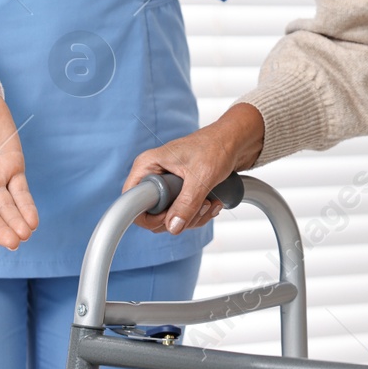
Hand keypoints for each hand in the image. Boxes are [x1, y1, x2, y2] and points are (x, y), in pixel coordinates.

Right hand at [123, 103, 265, 234]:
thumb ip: (186, 204)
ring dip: (195, 216)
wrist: (236, 141)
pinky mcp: (181, 191)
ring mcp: (167, 185)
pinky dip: (200, 214)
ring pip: (171, 218)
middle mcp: (154, 176)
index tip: (171, 216)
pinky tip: (214, 202)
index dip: (149, 217)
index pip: (131, 202)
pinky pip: (183, 214)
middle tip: (200, 206)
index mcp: (148, 165)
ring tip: (211, 201)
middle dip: (179, 218)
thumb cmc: (216, 146)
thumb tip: (173, 227)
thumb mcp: (201, 177)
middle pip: (153, 215)